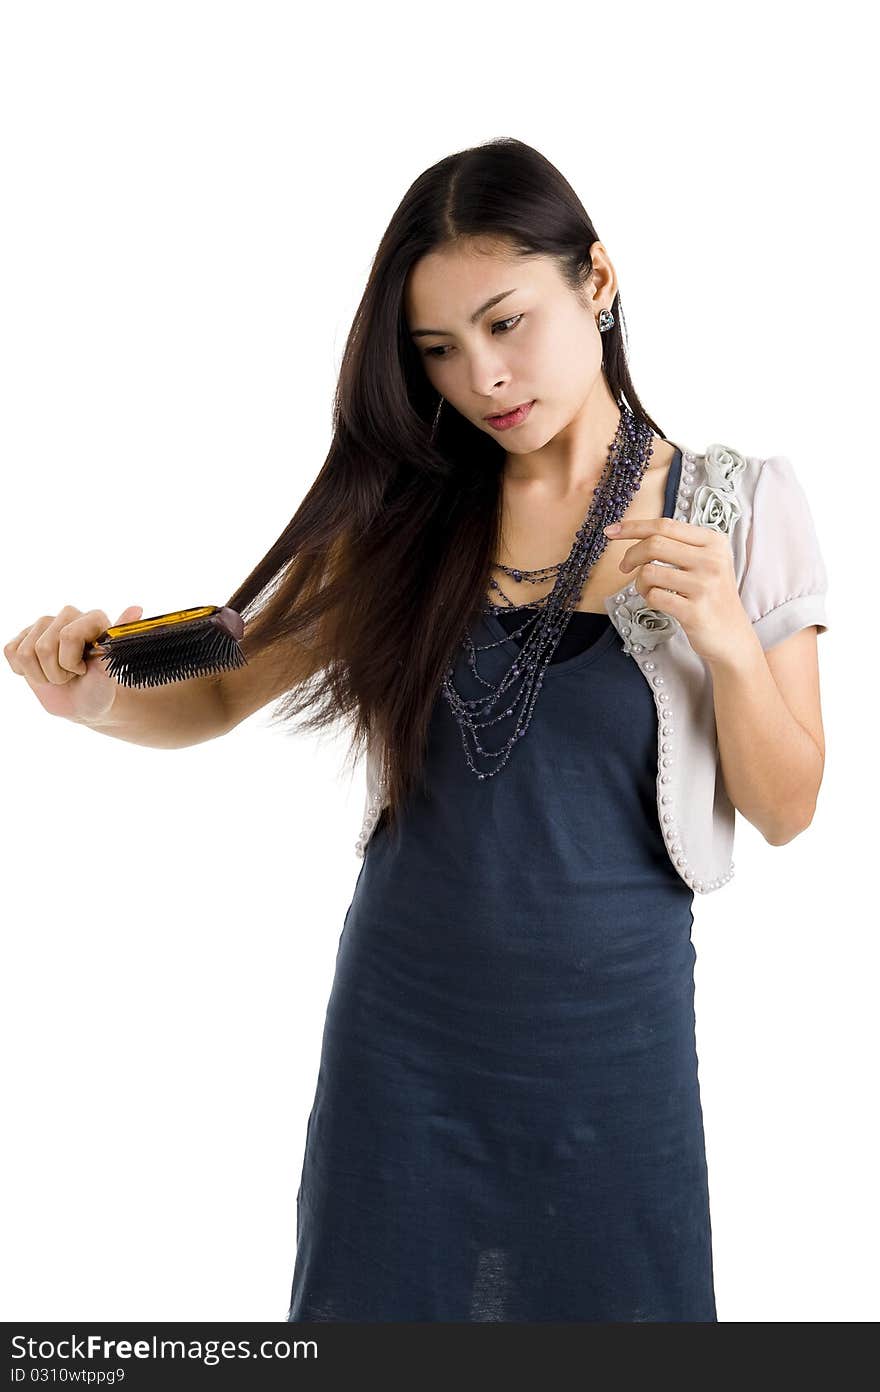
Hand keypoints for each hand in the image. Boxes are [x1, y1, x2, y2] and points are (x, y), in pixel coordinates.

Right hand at [4, 604, 143, 723]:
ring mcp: (43, 624)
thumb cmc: (99, 687)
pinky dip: (25, 672)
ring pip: (26, 653)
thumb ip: (118, 639)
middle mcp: (68, 614)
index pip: (67, 636)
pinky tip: (41, 671)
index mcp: (93, 618)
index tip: (83, 670)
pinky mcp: (23, 636)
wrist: (82, 703)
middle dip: (57, 673)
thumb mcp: (110, 669)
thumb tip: (136, 609)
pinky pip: (12, 653)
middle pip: (44, 647)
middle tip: (71, 675)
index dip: (70, 663)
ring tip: (59, 675)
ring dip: (42, 674)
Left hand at [605, 517, 754, 665]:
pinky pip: (654, 596)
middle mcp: (712, 560)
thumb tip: (636, 532)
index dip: (633, 526)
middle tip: (624, 567)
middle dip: (631, 555)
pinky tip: (658, 602)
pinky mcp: (694, 611)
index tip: (611, 531)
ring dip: (639, 583)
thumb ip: (679, 545)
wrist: (732, 636)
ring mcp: (704, 585)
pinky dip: (648, 599)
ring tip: (647, 590)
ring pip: (649, 571)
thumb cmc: (711, 597)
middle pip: (654, 544)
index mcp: (714, 541)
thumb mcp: (706, 562)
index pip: (665, 525)